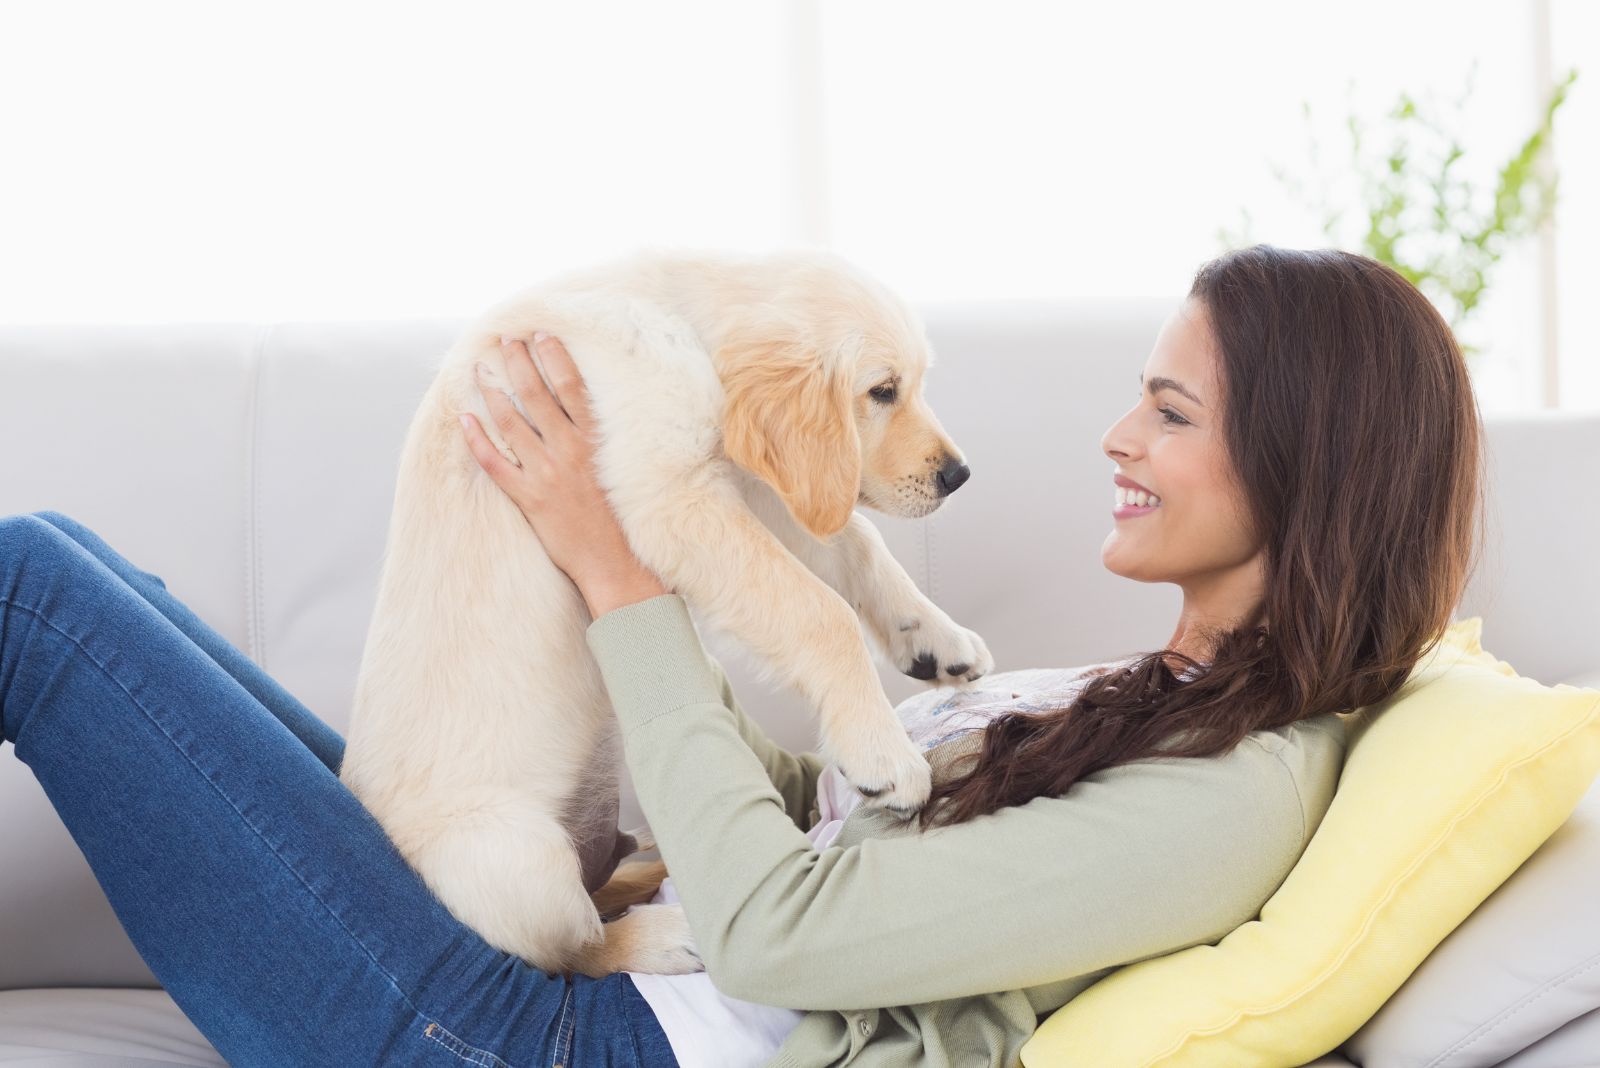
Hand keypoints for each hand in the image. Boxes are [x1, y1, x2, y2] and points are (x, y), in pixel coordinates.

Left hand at [458, 333, 666, 616]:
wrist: (616, 562)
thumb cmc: (623, 517)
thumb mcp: (621, 469)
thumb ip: (601, 438)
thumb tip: (585, 407)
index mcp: (595, 442)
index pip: (572, 386)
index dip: (555, 356)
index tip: (542, 335)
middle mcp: (570, 452)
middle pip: (537, 395)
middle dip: (518, 362)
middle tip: (505, 339)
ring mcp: (547, 475)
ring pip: (511, 423)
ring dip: (492, 392)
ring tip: (479, 370)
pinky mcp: (530, 499)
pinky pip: (496, 464)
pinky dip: (477, 440)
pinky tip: (464, 418)